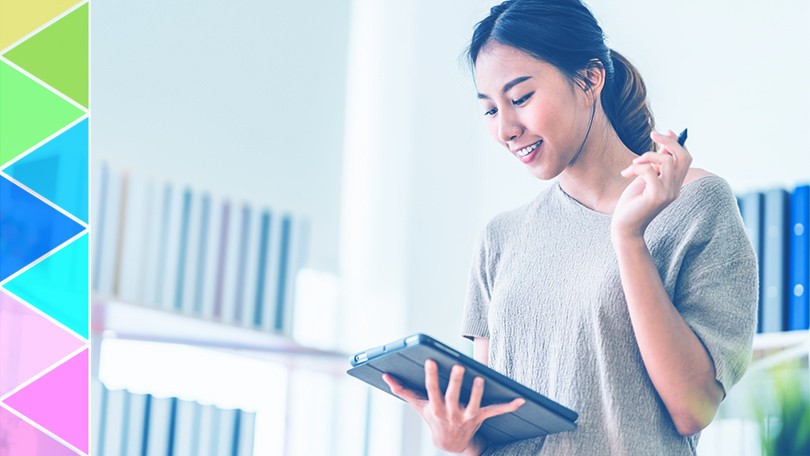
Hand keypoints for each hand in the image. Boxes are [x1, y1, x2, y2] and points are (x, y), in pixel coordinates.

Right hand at [381, 359, 524, 453]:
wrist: (449, 444)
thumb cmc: (433, 418)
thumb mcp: (417, 406)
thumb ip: (402, 390)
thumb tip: (386, 376)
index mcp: (435, 407)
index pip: (432, 389)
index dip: (432, 376)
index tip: (431, 361)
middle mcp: (451, 412)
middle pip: (453, 396)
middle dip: (456, 382)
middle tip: (459, 367)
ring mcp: (466, 416)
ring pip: (473, 403)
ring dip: (477, 392)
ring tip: (480, 379)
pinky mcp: (480, 417)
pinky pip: (495, 411)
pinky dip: (508, 406)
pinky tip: (521, 400)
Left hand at [612, 129, 692, 240]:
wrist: (624, 226)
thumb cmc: (632, 204)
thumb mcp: (644, 179)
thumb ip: (655, 165)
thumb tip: (664, 144)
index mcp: (674, 184)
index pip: (686, 159)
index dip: (677, 143)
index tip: (665, 132)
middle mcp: (675, 189)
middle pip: (683, 156)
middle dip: (668, 141)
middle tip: (652, 134)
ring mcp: (668, 193)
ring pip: (667, 161)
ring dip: (647, 156)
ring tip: (632, 164)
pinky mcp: (656, 196)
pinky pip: (650, 171)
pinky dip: (637, 167)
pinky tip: (626, 174)